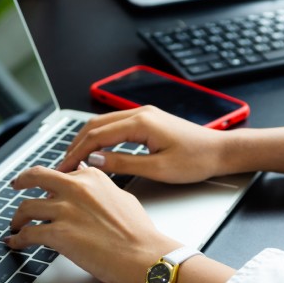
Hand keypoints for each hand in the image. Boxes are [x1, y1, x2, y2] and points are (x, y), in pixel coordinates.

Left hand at [6, 165, 181, 282]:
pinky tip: (16, 243)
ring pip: (27, 207)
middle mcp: (76, 188)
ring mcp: (65, 210)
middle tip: (16, 185)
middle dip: (21, 181)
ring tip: (16, 225)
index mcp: (91, 177)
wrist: (144, 254)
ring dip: (17, 217)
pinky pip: (28, 234)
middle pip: (35, 177)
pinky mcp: (58, 234)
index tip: (45, 189)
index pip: (62, 173)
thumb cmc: (139, 232)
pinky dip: (18, 239)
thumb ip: (101, 189)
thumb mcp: (122, 197)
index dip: (51, 184)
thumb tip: (91, 189)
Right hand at [56, 106, 226, 183]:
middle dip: (76, 145)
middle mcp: (140, 113)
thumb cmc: (195, 160)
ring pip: (104, 123)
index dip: (77, 153)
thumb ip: (124, 163)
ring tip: (74, 160)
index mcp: (141, 122)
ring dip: (86, 140)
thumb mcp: (158, 168)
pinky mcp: (148, 120)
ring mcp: (144, 115)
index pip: (97, 136)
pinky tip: (96, 151)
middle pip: (95, 125)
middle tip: (63, 166)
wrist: (220, 151)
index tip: (64, 168)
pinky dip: (100, 138)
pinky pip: (116, 126)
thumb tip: (95, 161)